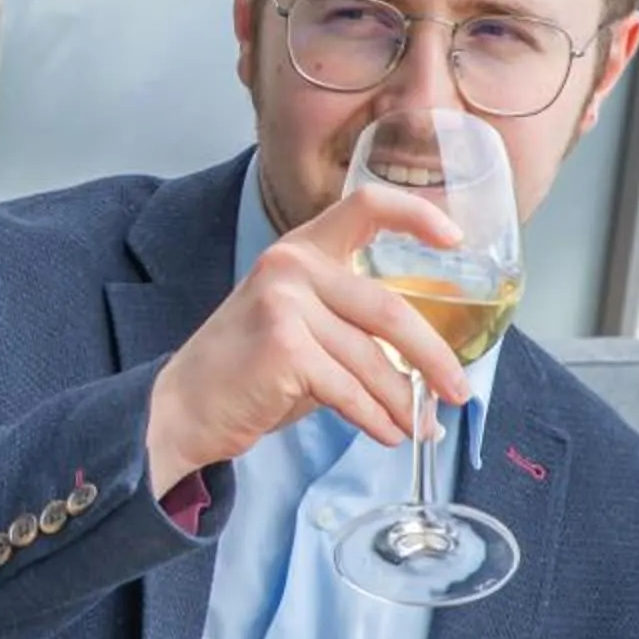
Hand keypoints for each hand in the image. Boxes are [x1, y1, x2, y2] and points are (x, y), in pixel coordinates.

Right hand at [145, 184, 469, 490]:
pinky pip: (349, 389)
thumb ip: (351, 325)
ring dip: (404, 402)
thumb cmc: (247, 372)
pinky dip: (376, 417)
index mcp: (301, 249)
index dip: (417, 216)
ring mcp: (285, 304)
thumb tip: (425, 364)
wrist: (180, 408)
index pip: (366, 205)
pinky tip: (387, 433)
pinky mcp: (283, 348)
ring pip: (372, 360)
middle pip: (388, 308)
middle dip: (432, 357)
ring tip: (420, 428)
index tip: (455, 240)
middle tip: (457, 391)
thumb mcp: (298, 326)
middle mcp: (292, 266)